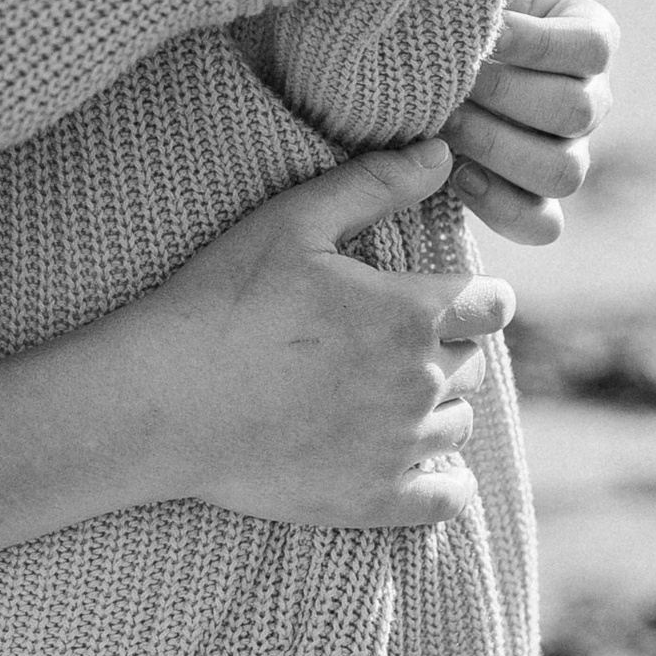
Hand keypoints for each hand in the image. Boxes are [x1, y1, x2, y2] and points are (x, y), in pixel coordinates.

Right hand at [117, 144, 509, 532]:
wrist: (163, 402)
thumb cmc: (221, 301)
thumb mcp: (292, 222)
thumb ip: (374, 185)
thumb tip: (441, 155)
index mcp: (408, 314)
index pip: (492, 304)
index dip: (475, 294)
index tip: (447, 295)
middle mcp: (419, 383)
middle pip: (474, 363)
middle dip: (447, 346)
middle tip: (394, 340)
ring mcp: (398, 447)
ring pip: (460, 424)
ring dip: (440, 406)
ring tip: (392, 394)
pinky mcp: (372, 500)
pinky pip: (446, 499)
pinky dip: (448, 484)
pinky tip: (431, 472)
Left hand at [443, 0, 617, 246]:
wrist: (391, 62)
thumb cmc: (441, 4)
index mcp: (585, 38)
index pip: (594, 47)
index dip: (536, 44)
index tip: (481, 33)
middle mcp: (588, 101)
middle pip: (578, 112)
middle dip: (505, 96)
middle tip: (450, 83)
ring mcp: (563, 157)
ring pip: (564, 173)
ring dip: (498, 149)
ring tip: (443, 126)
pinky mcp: (530, 204)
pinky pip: (541, 226)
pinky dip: (500, 205)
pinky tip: (454, 174)